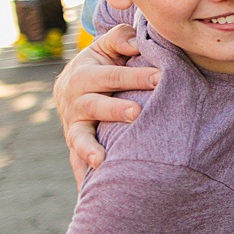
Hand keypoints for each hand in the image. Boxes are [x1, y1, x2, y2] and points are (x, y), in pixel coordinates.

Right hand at [52, 24, 156, 187]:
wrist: (74, 80)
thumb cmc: (104, 60)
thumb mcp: (108, 44)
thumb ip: (121, 39)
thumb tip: (136, 44)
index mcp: (83, 75)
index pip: (112, 76)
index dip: (136, 77)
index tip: (161, 78)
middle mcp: (74, 101)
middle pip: (95, 106)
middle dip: (116, 109)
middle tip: (137, 113)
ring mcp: (73, 125)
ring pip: (79, 137)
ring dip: (90, 149)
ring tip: (102, 161)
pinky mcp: (76, 143)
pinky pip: (76, 162)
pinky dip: (82, 176)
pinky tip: (89, 193)